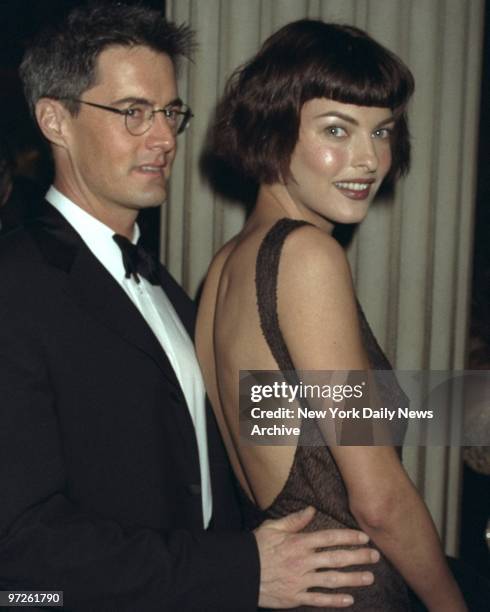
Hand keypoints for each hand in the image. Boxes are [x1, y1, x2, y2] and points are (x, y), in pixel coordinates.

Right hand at [254, 506, 378, 608]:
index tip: (364, 537)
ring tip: (369, 578)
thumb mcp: (272, 527)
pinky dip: (334, 601)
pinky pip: (319, 600)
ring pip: (332, 580)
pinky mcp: (296, 597)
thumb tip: (311, 509)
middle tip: (375, 556)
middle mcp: (303, 561)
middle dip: (358, 557)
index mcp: (298, 542)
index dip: (348, 537)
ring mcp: (301, 581)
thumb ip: (293, 520)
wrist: (241, 572)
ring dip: (353, 579)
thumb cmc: (256, 547)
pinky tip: (349, 600)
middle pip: (336, 558)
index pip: (329, 538)